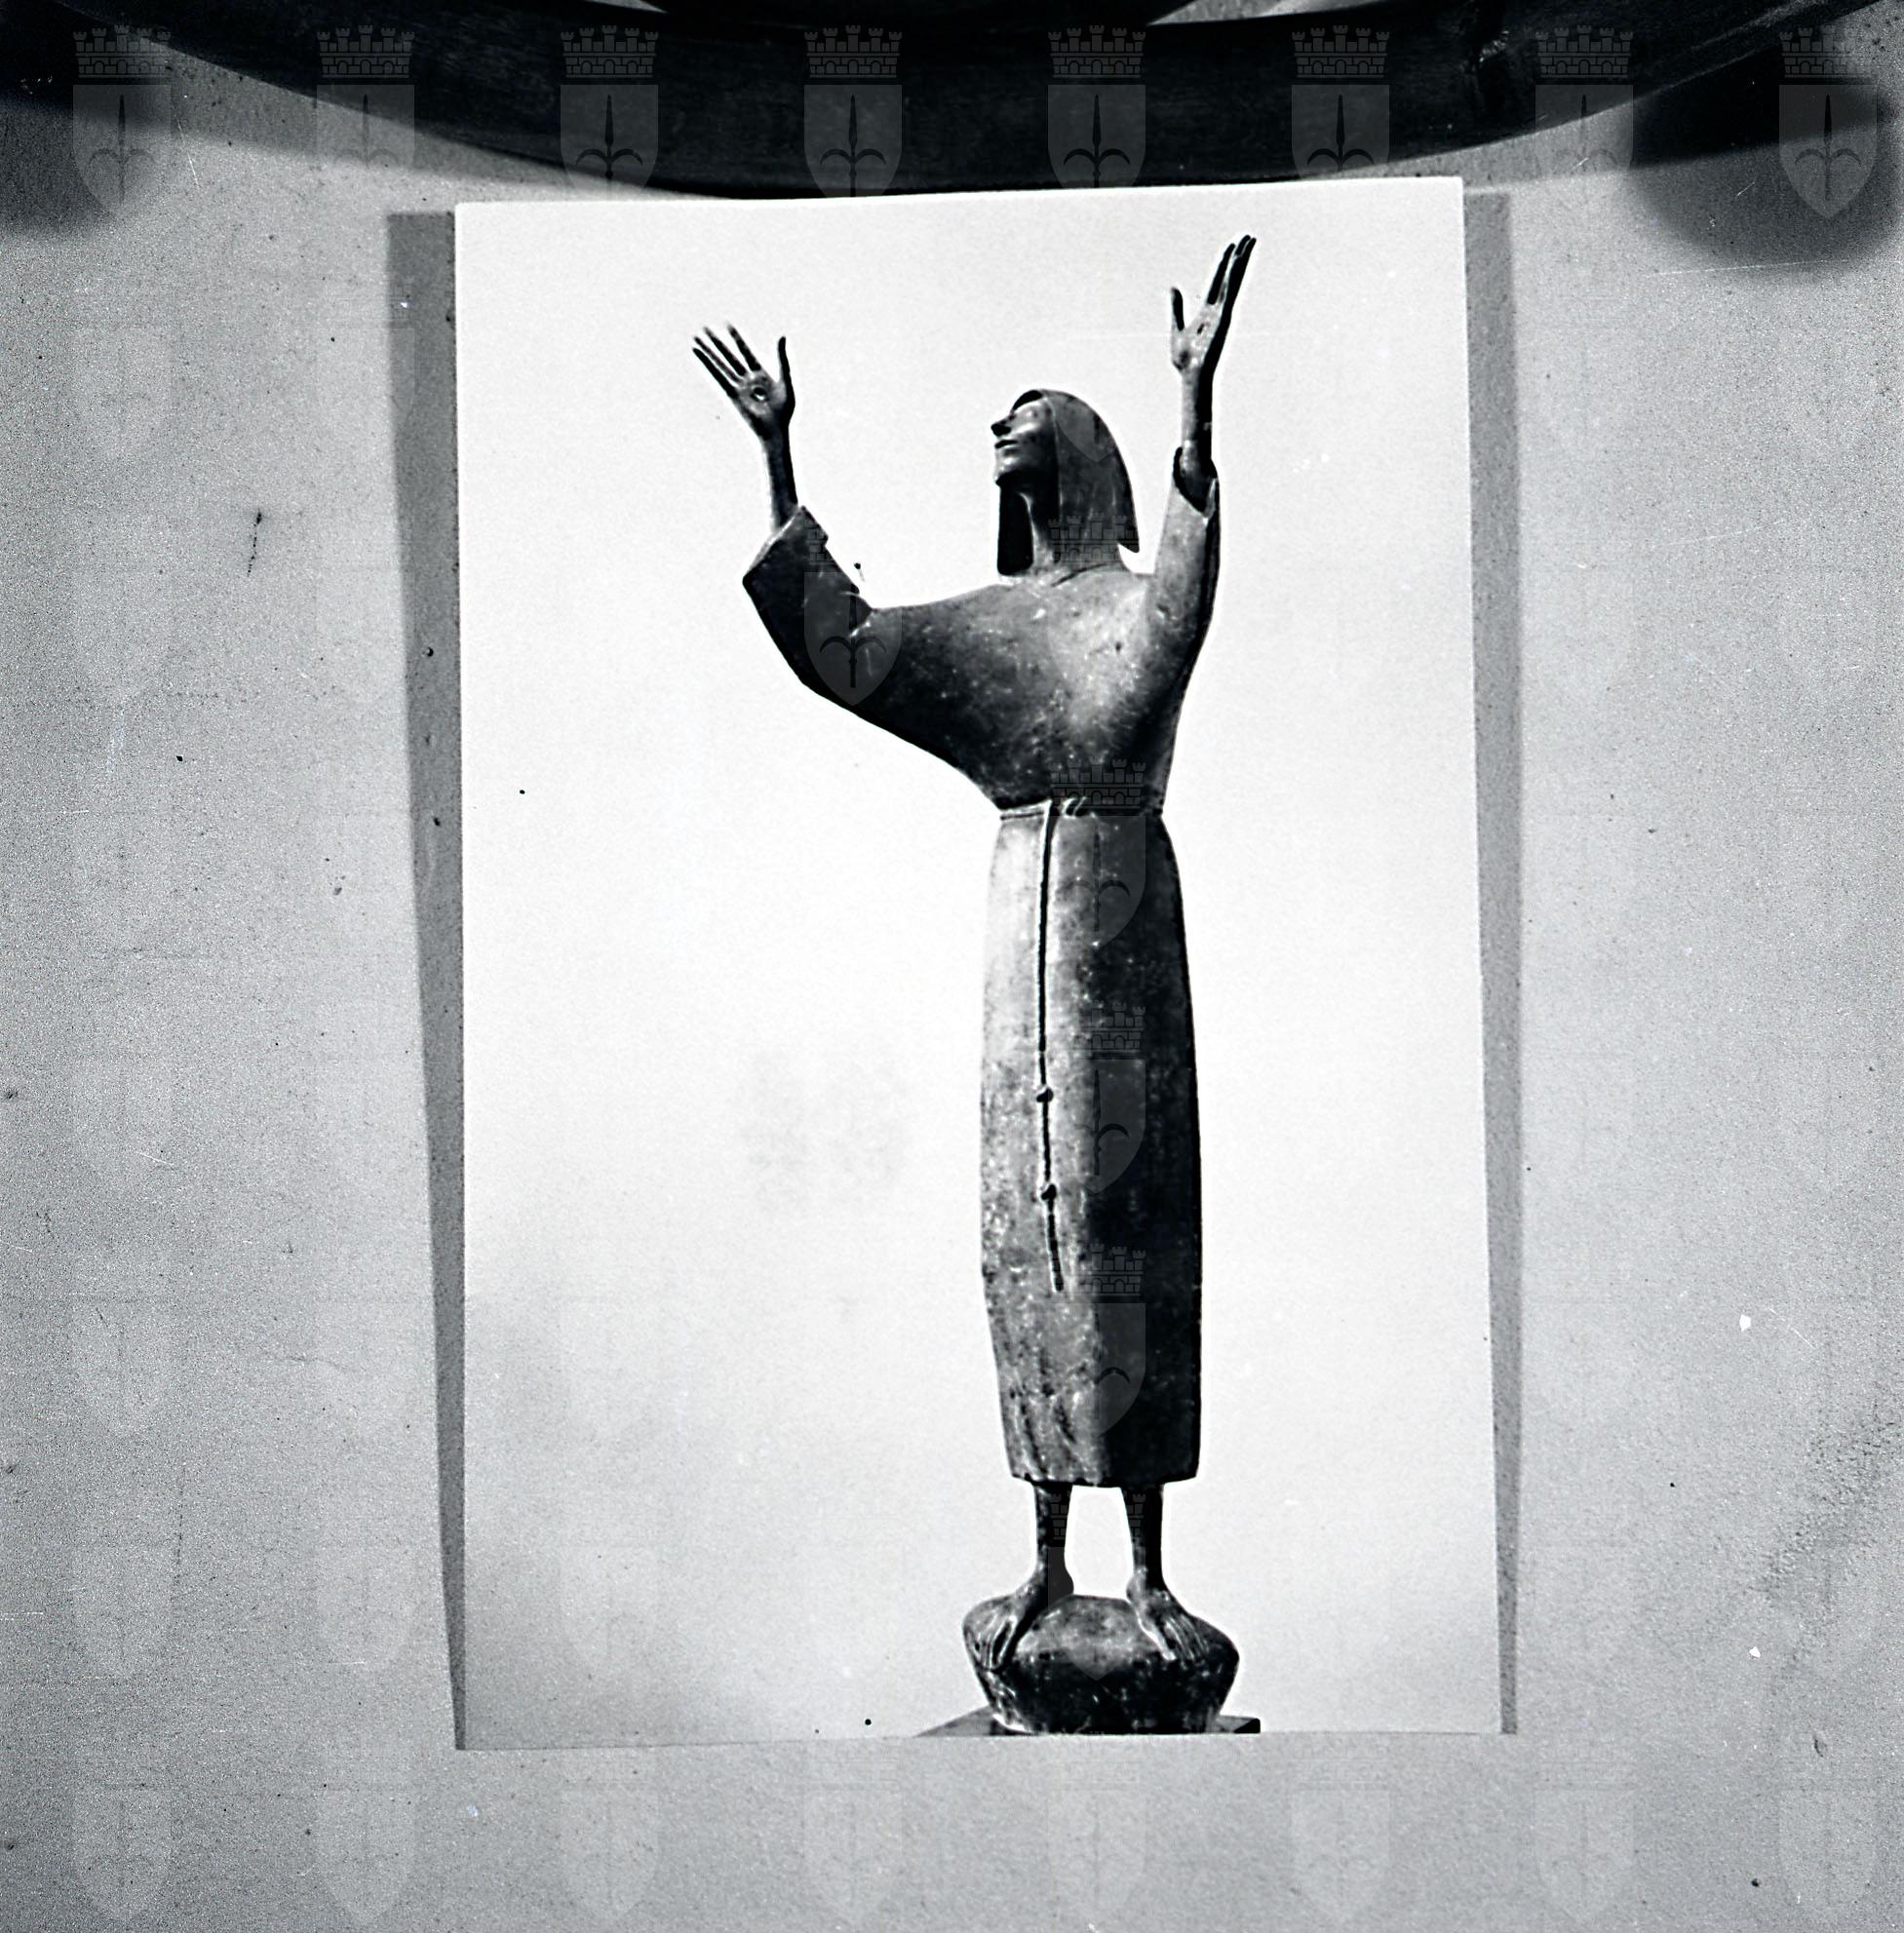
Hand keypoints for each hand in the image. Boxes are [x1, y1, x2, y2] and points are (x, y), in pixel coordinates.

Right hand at [693, 324, 794, 443]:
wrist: (776, 432)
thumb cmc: (786, 411)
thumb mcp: (787, 382)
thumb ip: (784, 360)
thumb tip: (783, 335)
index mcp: (763, 373)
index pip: (747, 351)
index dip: (738, 339)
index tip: (728, 324)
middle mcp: (748, 379)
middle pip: (730, 356)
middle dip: (718, 342)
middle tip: (705, 328)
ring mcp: (739, 387)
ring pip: (721, 365)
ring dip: (709, 352)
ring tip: (696, 338)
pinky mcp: (731, 395)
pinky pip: (718, 377)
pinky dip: (708, 365)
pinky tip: (697, 354)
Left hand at [1169, 235, 1253, 394]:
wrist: (1191, 376)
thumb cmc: (1186, 359)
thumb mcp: (1176, 328)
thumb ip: (1176, 308)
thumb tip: (1173, 288)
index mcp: (1207, 311)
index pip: (1217, 281)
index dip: (1223, 263)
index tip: (1230, 247)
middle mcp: (1218, 309)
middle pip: (1230, 276)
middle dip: (1238, 256)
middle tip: (1247, 236)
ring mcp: (1223, 313)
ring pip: (1233, 280)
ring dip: (1241, 261)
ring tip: (1249, 241)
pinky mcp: (1224, 319)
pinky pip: (1229, 293)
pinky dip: (1234, 277)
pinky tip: (1238, 262)